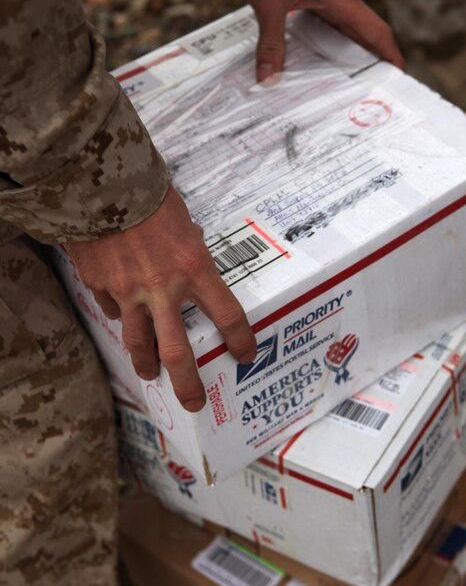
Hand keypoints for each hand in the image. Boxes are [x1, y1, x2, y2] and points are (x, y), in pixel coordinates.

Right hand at [65, 185, 255, 411]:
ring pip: (139, 343)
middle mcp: (162, 288)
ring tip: (151, 375)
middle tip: (195, 402)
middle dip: (187, 383)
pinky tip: (121, 314)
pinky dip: (119, 314)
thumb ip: (190, 252)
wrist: (100, 184)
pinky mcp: (100, 286)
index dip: (240, 339)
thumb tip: (189, 268)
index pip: (227, 314)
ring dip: (147, 365)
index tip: (245, 354)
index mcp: (194, 268)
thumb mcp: (184, 223)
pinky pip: (111, 309)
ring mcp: (128, 291)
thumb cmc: (151, 196)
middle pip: (177, 352)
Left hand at [236, 0, 404, 81]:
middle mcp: (341, 0)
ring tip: (352, 86)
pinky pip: (331, 26)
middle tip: (375, 92)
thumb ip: (271, 43)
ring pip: (349, 32)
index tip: (399, 77)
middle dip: (374, 63)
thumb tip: (269, 78)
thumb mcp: (269, 5)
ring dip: (354, 55)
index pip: (378, 33)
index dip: (391, 56)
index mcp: (341, 1)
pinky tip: (322, 63)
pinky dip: (333, 45)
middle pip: (367, 36)